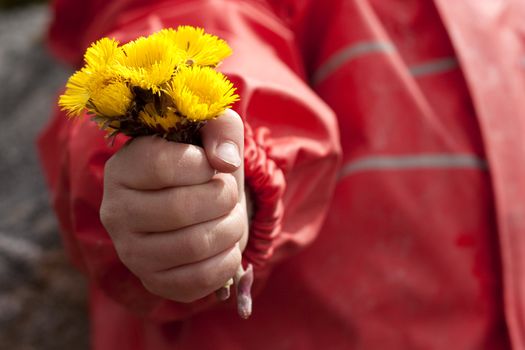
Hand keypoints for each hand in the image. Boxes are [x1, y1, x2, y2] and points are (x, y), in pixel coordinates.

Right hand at [100, 109, 248, 302]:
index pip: (162, 166)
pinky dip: (227, 259)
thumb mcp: (210, 131)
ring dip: (230, 228)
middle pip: (180, 208)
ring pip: (194, 245)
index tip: (212, 166)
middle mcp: (116, 211)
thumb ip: (220, 129)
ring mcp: (131, 251)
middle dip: (222, 198)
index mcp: (123, 169)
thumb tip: (226, 162)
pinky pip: (199, 278)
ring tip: (231, 216)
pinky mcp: (153, 280)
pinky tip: (227, 244)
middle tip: (228, 192)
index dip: (202, 166)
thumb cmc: (201, 163)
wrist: (197, 205)